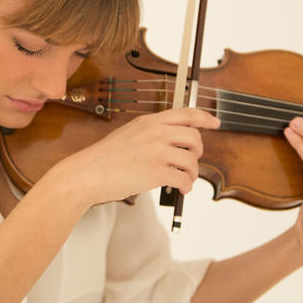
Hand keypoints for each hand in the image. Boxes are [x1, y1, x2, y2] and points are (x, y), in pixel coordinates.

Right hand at [56, 108, 220, 206]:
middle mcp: (155, 133)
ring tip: (184, 179)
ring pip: (192, 160)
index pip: (185, 113)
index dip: (205, 117)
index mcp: (148, 122)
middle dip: (198, 151)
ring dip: (192, 173)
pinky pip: (184, 179)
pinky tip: (179, 189)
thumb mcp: (129, 134)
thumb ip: (151, 134)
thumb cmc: (104, 159)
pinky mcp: (156, 172)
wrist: (87, 174)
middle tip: (191, 161)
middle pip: (194, 136)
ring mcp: (156, 152)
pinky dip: (186, 186)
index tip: (215, 122)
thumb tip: (173, 143)